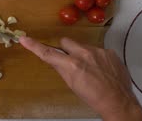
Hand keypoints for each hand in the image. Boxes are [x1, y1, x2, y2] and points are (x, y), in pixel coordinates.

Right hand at [20, 37, 141, 120]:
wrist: (117, 101)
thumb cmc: (92, 97)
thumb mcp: (71, 84)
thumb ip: (62, 68)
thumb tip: (56, 59)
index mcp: (72, 64)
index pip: (48, 53)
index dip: (34, 46)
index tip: (24, 39)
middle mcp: (84, 54)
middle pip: (66, 41)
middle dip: (66, 49)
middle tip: (71, 62)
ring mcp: (98, 51)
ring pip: (83, 46)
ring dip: (83, 54)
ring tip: (90, 69)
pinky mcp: (109, 51)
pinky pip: (98, 50)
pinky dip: (97, 58)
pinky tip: (101, 69)